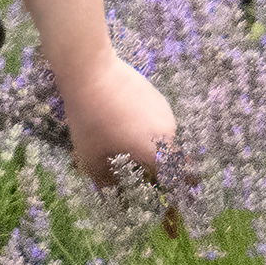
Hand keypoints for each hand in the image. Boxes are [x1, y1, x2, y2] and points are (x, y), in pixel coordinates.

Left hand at [58, 51, 174, 190]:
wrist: (91, 72)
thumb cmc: (91, 119)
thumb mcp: (90, 156)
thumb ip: (105, 180)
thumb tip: (111, 193)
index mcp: (158, 150)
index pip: (175, 176)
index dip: (171, 187)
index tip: (164, 191)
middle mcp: (169, 131)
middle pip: (167, 156)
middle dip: (152, 165)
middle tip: (132, 168)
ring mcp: (165, 111)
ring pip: (160, 136)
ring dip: (146, 144)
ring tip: (118, 142)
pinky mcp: (156, 96)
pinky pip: (154, 119)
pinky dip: (142, 126)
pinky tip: (119, 121)